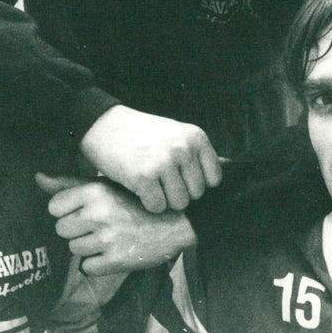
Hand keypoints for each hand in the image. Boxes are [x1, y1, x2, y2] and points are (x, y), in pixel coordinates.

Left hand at [36, 173, 196, 275]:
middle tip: (99, 226)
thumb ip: (69, 184)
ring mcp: (108, 238)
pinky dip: (97, 264)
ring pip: (74, 249)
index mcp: (95, 191)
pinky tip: (113, 252)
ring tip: (109, 238)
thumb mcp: (106, 186)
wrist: (178, 221)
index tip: (84, 211)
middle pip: (61, 229)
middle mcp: (99, 213)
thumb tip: (37, 177)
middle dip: (76, 230)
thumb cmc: (136, 202)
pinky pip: (87, 268)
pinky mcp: (118, 261)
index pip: (54, 207)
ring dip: (88, 247)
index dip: (67, 211)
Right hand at [78, 105, 221, 212]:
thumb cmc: (141, 134)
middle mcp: (183, 148)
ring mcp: (164, 162)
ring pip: (179, 203)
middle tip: (159, 179)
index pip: (213, 180)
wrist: (103, 125)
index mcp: (195, 137)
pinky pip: (157, 207)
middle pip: (196, 194)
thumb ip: (198, 154)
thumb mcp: (176, 133)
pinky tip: (138, 187)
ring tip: (150, 182)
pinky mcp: (144, 177)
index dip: (195, 182)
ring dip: (164, 200)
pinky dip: (147, 203)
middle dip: (178, 192)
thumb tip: (228, 171)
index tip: (177, 175)